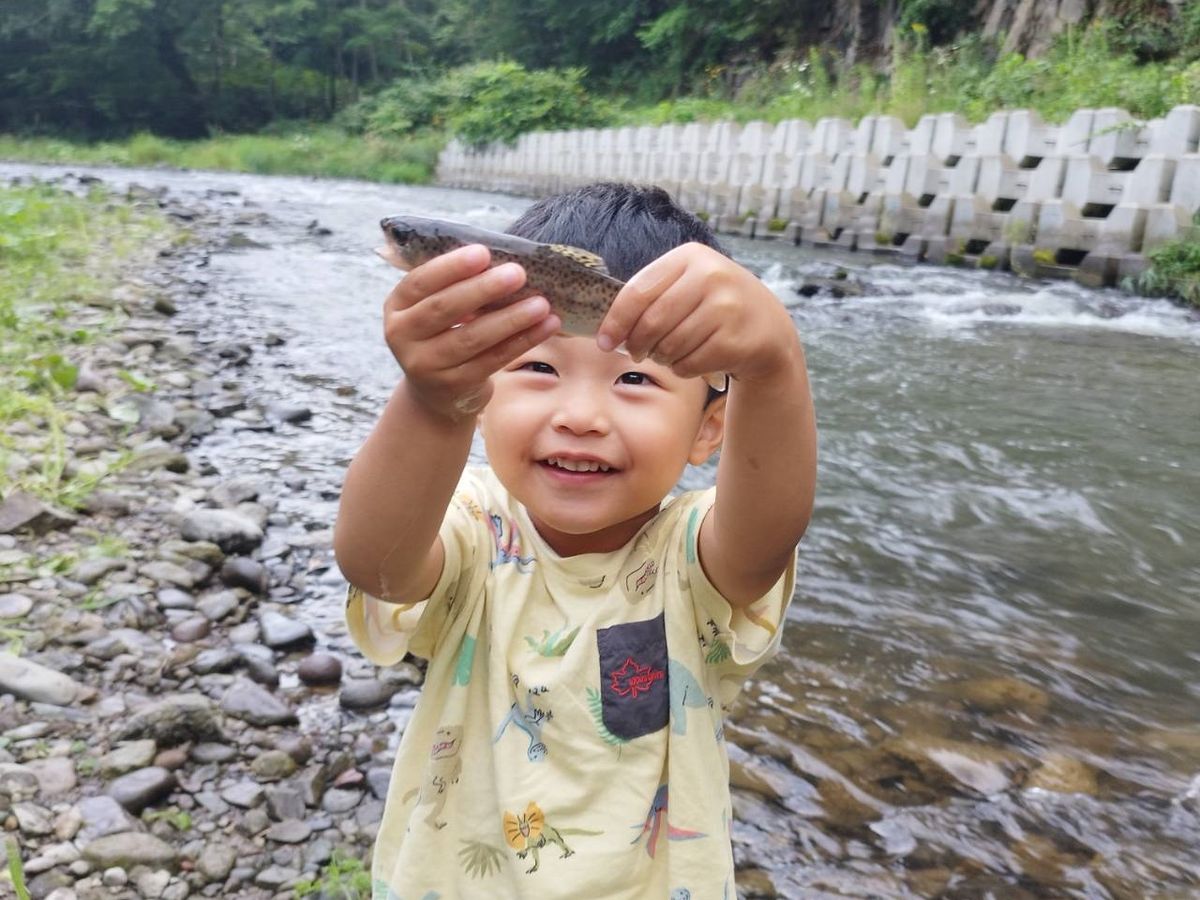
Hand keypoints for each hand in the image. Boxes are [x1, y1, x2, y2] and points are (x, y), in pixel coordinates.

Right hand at [383, 244, 559, 420]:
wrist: (436, 392)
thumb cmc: (444, 332)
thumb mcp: (436, 308)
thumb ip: (457, 284)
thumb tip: (504, 257)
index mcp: (397, 307)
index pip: (420, 282)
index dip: (451, 267)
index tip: (483, 252)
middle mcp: (402, 336)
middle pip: (444, 309)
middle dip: (483, 289)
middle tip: (518, 273)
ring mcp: (425, 365)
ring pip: (472, 338)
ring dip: (510, 319)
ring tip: (541, 303)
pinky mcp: (453, 386)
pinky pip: (492, 360)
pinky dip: (521, 341)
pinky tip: (546, 326)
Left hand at [596, 243, 800, 384]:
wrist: (768, 326)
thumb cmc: (715, 305)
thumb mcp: (689, 284)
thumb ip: (652, 296)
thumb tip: (608, 331)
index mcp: (691, 257)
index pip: (638, 291)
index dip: (616, 321)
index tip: (604, 341)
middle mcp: (711, 276)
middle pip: (652, 322)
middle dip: (637, 344)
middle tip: (637, 353)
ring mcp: (727, 308)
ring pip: (669, 346)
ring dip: (661, 357)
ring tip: (669, 353)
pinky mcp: (735, 340)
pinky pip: (688, 363)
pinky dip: (682, 368)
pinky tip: (692, 359)